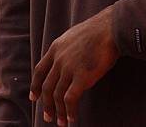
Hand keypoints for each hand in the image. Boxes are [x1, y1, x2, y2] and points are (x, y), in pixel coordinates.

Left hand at [29, 6, 118, 124]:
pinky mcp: (81, 77)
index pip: (39, 70)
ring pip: (57, 96)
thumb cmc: (98, 30)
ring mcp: (69, 68)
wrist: (111, 27)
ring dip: (58, 112)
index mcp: (56, 48)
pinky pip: (70, 99)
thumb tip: (66, 60)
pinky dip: (69, 111)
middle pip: (47, 87)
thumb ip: (66, 49)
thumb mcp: (74, 35)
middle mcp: (59, 59)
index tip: (34, 97)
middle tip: (48, 117)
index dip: (35, 86)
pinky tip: (72, 118)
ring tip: (61, 123)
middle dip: (46, 104)